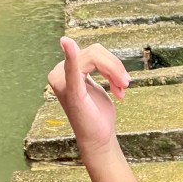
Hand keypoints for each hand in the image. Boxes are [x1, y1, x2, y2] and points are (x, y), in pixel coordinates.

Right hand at [47, 37, 129, 153]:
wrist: (98, 138)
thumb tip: (92, 50)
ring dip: (114, 71)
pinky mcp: (72, 91)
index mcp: (63, 70)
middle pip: (94, 51)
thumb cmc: (96, 113)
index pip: (92, 51)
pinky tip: (66, 43)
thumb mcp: (97, 84)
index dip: (111, 63)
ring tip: (120, 89)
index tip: (124, 82)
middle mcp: (57, 73)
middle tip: (125, 85)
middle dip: (115, 67)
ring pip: (94, 56)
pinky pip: (72, 69)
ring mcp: (62, 82)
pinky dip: (70, 55)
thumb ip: (94, 65)